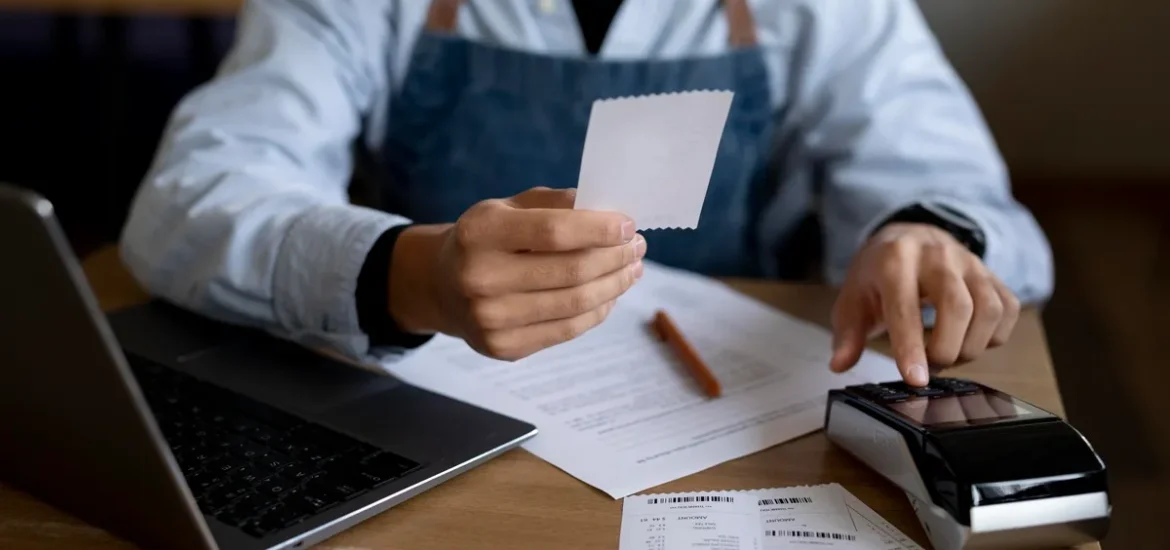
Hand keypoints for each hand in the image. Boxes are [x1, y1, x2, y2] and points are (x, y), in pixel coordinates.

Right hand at [388, 187, 645, 360]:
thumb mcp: (508, 208)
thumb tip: (609, 211)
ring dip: (614, 285)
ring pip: (575, 303)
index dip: (598, 229)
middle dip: (615, 257)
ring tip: (632, 269)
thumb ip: (555, 204)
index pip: (553, 232)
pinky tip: (610, 294)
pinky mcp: (503, 347)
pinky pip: (568, 330)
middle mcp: (479, 278)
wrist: (442, 286)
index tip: (628, 224)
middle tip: (637, 246)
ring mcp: (490, 319)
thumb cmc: (486, 239)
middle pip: (571, 271)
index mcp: (480, 232)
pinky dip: (598, 311)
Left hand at [829, 223, 1020, 385]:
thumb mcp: (853, 299)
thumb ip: (847, 334)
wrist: (909, 237)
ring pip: (989, 309)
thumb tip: (840, 364)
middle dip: (947, 349)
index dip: (911, 346)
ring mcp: (970, 262)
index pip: (906, 306)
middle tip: (930, 367)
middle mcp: (937, 255)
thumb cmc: (878, 274)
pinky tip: (969, 340)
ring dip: (971, 346)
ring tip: (947, 355)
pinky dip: (994, 336)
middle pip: (958, 306)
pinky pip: (1008, 309)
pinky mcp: (992, 273)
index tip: (916, 380)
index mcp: (895, 260)